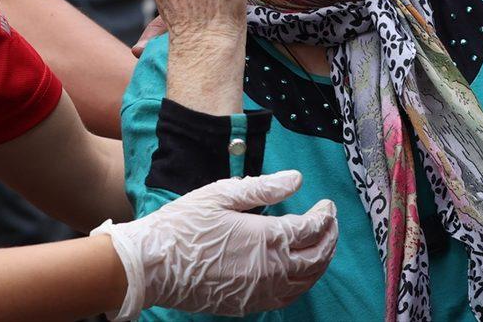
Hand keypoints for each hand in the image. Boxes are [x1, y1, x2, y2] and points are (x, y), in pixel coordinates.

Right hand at [92, 171, 338, 318]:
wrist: (152, 266)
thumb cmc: (184, 225)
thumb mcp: (222, 194)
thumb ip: (264, 187)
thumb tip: (297, 179)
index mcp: (267, 238)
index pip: (312, 229)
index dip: (325, 216)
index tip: (326, 205)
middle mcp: (271, 269)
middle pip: (317, 257)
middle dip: (329, 238)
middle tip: (330, 223)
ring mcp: (260, 291)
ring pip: (306, 281)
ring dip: (320, 262)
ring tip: (321, 245)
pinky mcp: (248, 304)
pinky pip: (287, 297)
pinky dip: (301, 282)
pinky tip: (297, 272)